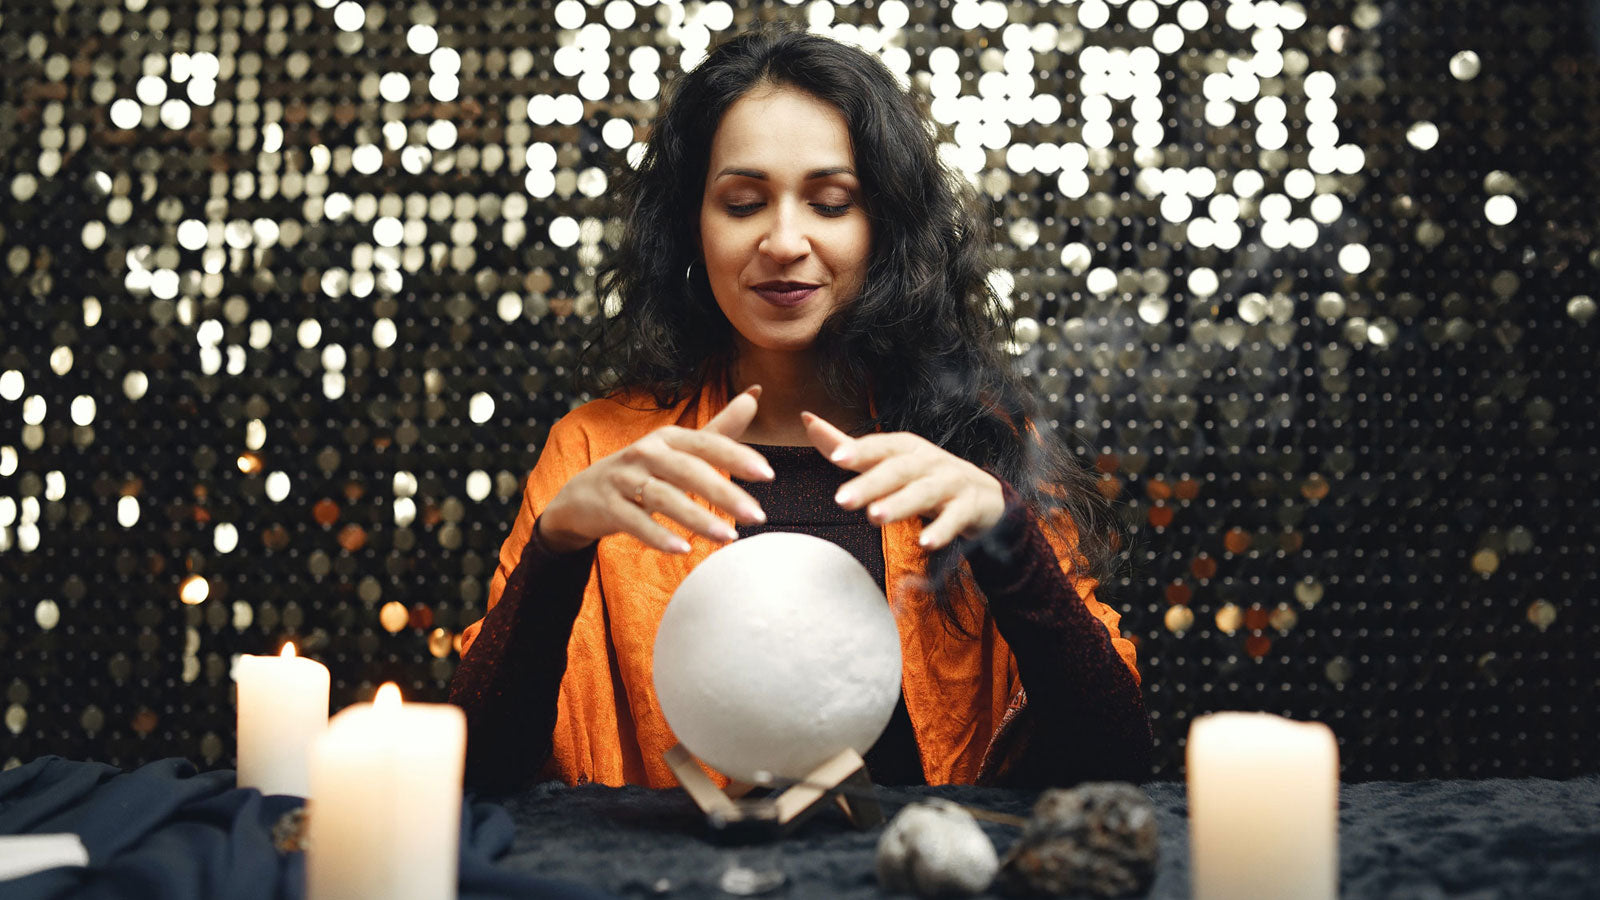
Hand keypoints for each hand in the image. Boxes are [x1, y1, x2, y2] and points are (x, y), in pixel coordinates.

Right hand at [538, 387, 773, 553]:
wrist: (582, 496)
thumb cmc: (642, 471)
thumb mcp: (678, 448)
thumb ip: (719, 429)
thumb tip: (756, 393)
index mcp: (668, 438)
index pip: (707, 443)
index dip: (737, 457)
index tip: (768, 474)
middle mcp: (646, 453)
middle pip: (689, 471)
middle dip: (725, 493)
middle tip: (758, 516)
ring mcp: (623, 479)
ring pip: (663, 497)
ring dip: (697, 518)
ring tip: (728, 538)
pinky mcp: (607, 505)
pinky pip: (634, 521)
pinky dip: (657, 535)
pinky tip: (682, 549)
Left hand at [802, 411, 1004, 550]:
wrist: (983, 496)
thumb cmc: (924, 477)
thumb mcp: (888, 460)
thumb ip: (847, 447)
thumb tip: (807, 418)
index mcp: (905, 448)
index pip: (880, 446)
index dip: (860, 450)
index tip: (836, 458)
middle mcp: (928, 461)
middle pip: (898, 470)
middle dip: (871, 484)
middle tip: (843, 500)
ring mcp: (951, 482)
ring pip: (924, 492)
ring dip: (900, 504)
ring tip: (874, 517)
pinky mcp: (969, 507)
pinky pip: (955, 518)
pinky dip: (942, 530)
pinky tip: (925, 544)